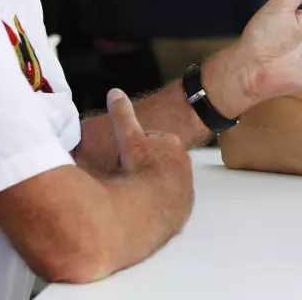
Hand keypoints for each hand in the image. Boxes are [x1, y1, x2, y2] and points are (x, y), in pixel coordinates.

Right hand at [108, 89, 193, 227]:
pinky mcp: (184, 206)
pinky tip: (146, 208)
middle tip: (131, 177)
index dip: (139, 150)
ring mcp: (186, 185)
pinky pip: (171, 204)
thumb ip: (122, 114)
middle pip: (163, 163)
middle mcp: (184, 163)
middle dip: (149, 169)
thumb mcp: (129, 137)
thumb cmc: (143, 168)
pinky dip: (160, 205)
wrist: (154, 202)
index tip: (130, 159)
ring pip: (168, 184)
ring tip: (137, 194)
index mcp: (171, 144)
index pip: (155, 143)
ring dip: (154, 188)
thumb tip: (115, 93)